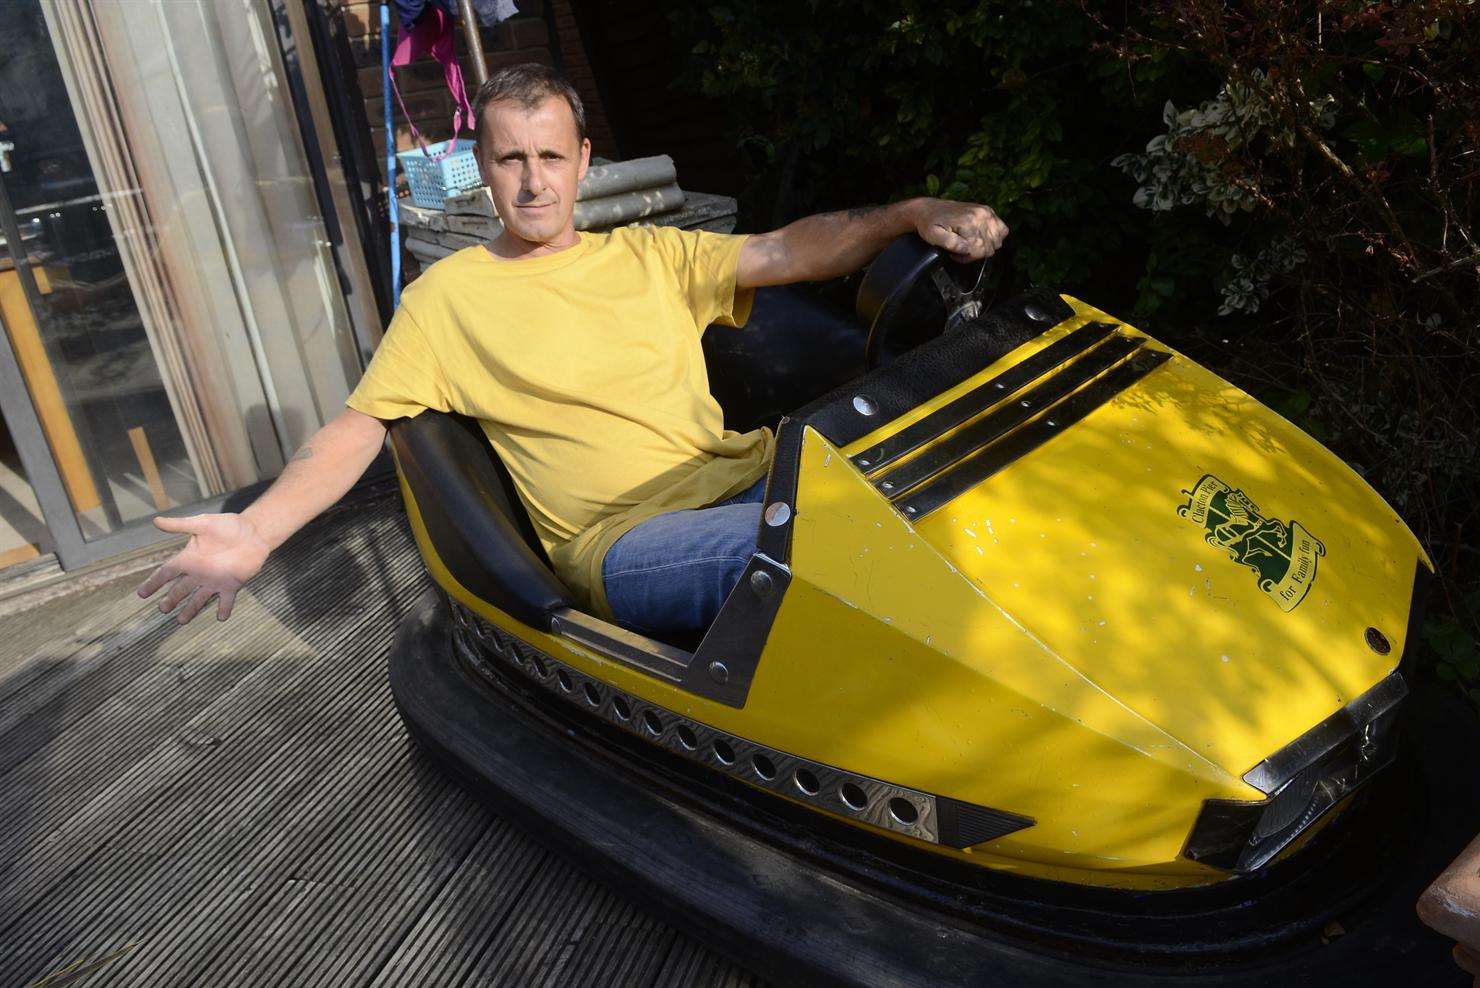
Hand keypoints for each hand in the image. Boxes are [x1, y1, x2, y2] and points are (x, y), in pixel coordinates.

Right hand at [135, 513, 270, 623]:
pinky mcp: (232, 584)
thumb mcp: (203, 523)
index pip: (167, 573)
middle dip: (171, 600)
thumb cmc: (228, 526)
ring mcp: (215, 580)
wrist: (254, 531)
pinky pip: (226, 601)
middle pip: (180, 590)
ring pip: (199, 599)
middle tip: (163, 609)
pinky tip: (221, 618)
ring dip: (190, 610)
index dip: (154, 583)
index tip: (142, 594)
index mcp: (189, 558)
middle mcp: (199, 572)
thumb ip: (180, 525)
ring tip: (181, 621)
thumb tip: (156, 521)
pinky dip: (224, 609)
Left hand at [913, 199, 1008, 262]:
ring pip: (997, 242)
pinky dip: (993, 238)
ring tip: (968, 244)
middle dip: (974, 253)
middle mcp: (981, 215)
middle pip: (989, 248)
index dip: (967, 257)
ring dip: (983, 247)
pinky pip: (1002, 231)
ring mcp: (987, 212)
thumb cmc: (930, 223)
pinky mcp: (989, 212)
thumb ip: (950, 243)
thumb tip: (966, 249)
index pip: (980, 250)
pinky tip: (979, 238)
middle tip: (960, 249)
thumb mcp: (933, 236)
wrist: (930, 209)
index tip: (955, 254)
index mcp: (968, 221)